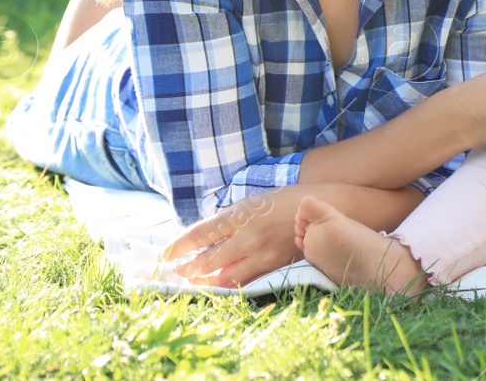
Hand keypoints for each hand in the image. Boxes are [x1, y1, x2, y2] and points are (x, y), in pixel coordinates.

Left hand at [160, 183, 306, 288]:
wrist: (320, 208)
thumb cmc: (282, 201)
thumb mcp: (250, 202)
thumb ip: (227, 220)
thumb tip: (201, 238)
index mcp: (241, 214)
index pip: (201, 233)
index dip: (179, 247)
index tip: (165, 255)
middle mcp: (249, 236)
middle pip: (208, 260)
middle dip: (188, 269)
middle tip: (176, 272)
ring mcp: (262, 254)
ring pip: (224, 277)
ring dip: (204, 282)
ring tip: (193, 282)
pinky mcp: (273, 267)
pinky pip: (244, 281)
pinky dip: (227, 284)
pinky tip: (218, 284)